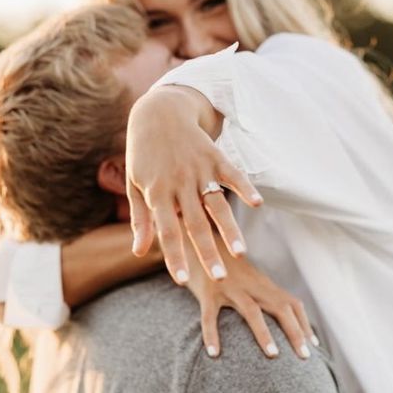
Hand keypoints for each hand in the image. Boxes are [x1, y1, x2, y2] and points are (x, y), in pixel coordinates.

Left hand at [125, 86, 262, 283]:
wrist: (158, 112)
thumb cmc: (144, 155)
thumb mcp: (135, 185)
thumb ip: (141, 220)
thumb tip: (139, 252)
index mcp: (157, 193)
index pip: (167, 232)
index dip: (175, 256)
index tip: (182, 280)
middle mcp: (179, 183)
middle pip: (195, 224)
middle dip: (207, 253)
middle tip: (219, 279)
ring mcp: (199, 170)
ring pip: (216, 205)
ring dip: (229, 230)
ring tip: (241, 254)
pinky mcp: (215, 157)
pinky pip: (232, 174)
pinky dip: (244, 188)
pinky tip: (257, 204)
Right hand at [184, 238, 317, 359]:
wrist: (195, 239)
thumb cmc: (222, 266)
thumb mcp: (246, 277)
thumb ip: (260, 293)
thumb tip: (278, 315)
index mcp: (262, 284)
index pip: (291, 303)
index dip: (304, 324)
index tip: (313, 345)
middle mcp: (250, 285)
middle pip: (280, 307)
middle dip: (295, 332)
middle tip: (305, 356)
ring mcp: (229, 287)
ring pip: (251, 310)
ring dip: (264, 333)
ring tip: (273, 355)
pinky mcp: (207, 292)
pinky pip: (210, 316)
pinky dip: (211, 334)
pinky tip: (214, 354)